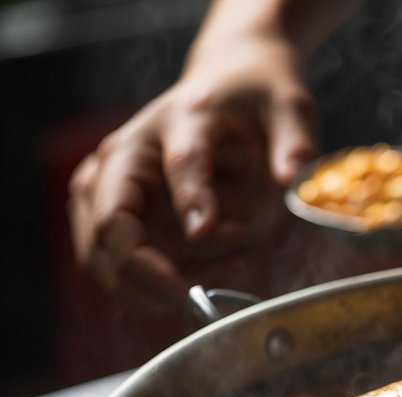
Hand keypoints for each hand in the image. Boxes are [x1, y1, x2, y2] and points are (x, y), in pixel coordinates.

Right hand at [67, 28, 316, 308]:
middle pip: (110, 219)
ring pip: (97, 249)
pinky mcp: (112, 207)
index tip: (207, 234)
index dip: (192, 202)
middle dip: (143, 269)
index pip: (180, 164)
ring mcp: (111, 180)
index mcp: (182, 120)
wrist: (232, 84)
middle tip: (190, 297)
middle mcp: (131, 149)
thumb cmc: (259, 99)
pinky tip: (202, 276)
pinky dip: (147, 282)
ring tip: (203, 289)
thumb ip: (293, 144)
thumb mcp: (290, 110)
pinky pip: (113, 259)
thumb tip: (290, 179)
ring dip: (141, 285)